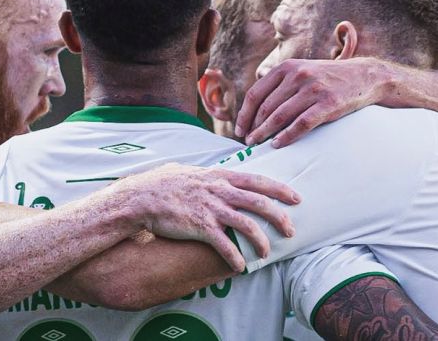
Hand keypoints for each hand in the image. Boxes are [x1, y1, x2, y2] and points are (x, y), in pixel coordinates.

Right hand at [103, 163, 299, 271]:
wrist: (141, 197)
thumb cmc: (162, 183)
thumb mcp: (189, 171)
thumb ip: (207, 174)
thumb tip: (216, 172)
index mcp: (219, 176)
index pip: (257, 181)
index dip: (280, 189)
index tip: (296, 198)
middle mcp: (219, 190)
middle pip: (259, 203)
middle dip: (279, 217)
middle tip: (291, 230)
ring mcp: (210, 208)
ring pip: (247, 225)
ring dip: (261, 241)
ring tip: (267, 253)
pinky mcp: (200, 226)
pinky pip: (225, 244)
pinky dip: (235, 256)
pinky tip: (241, 266)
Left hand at [235, 58, 390, 146]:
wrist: (364, 76)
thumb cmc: (326, 79)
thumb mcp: (300, 72)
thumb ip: (279, 85)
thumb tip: (253, 111)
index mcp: (286, 68)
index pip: (255, 94)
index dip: (244, 114)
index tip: (239, 129)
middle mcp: (297, 76)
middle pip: (265, 107)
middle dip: (253, 127)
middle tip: (248, 141)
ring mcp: (313, 89)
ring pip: (280, 116)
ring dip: (265, 133)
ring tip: (257, 144)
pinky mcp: (328, 103)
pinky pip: (301, 124)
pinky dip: (286, 136)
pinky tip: (278, 144)